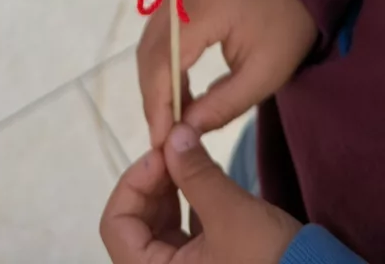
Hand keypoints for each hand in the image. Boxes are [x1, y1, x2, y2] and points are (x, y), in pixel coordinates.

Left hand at [100, 124, 301, 263]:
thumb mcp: (230, 213)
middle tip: (178, 148)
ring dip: (169, 188)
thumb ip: (196, 172)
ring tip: (191, 158)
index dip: (134, 182)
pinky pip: (181, 232)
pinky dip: (187, 202)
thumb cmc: (270, 261)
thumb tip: (174, 133)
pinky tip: (204, 178)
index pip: (115, 225)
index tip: (163, 152)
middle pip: (133, 223)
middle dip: (153, 180)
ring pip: (157, 225)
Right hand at [138, 0, 316, 146]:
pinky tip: (177, 92)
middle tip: (166, 137)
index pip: (164, 61)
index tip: (160, 144)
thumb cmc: (286, 27)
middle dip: (154, 98)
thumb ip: (221, 106)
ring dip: (156, 84)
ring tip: (173, 119)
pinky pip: (159, 34)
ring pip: (149, 44)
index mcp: (206, 7)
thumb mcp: (263, 75)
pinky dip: (162, 65)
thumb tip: (182, 134)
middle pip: (150, 52)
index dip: (157, 105)